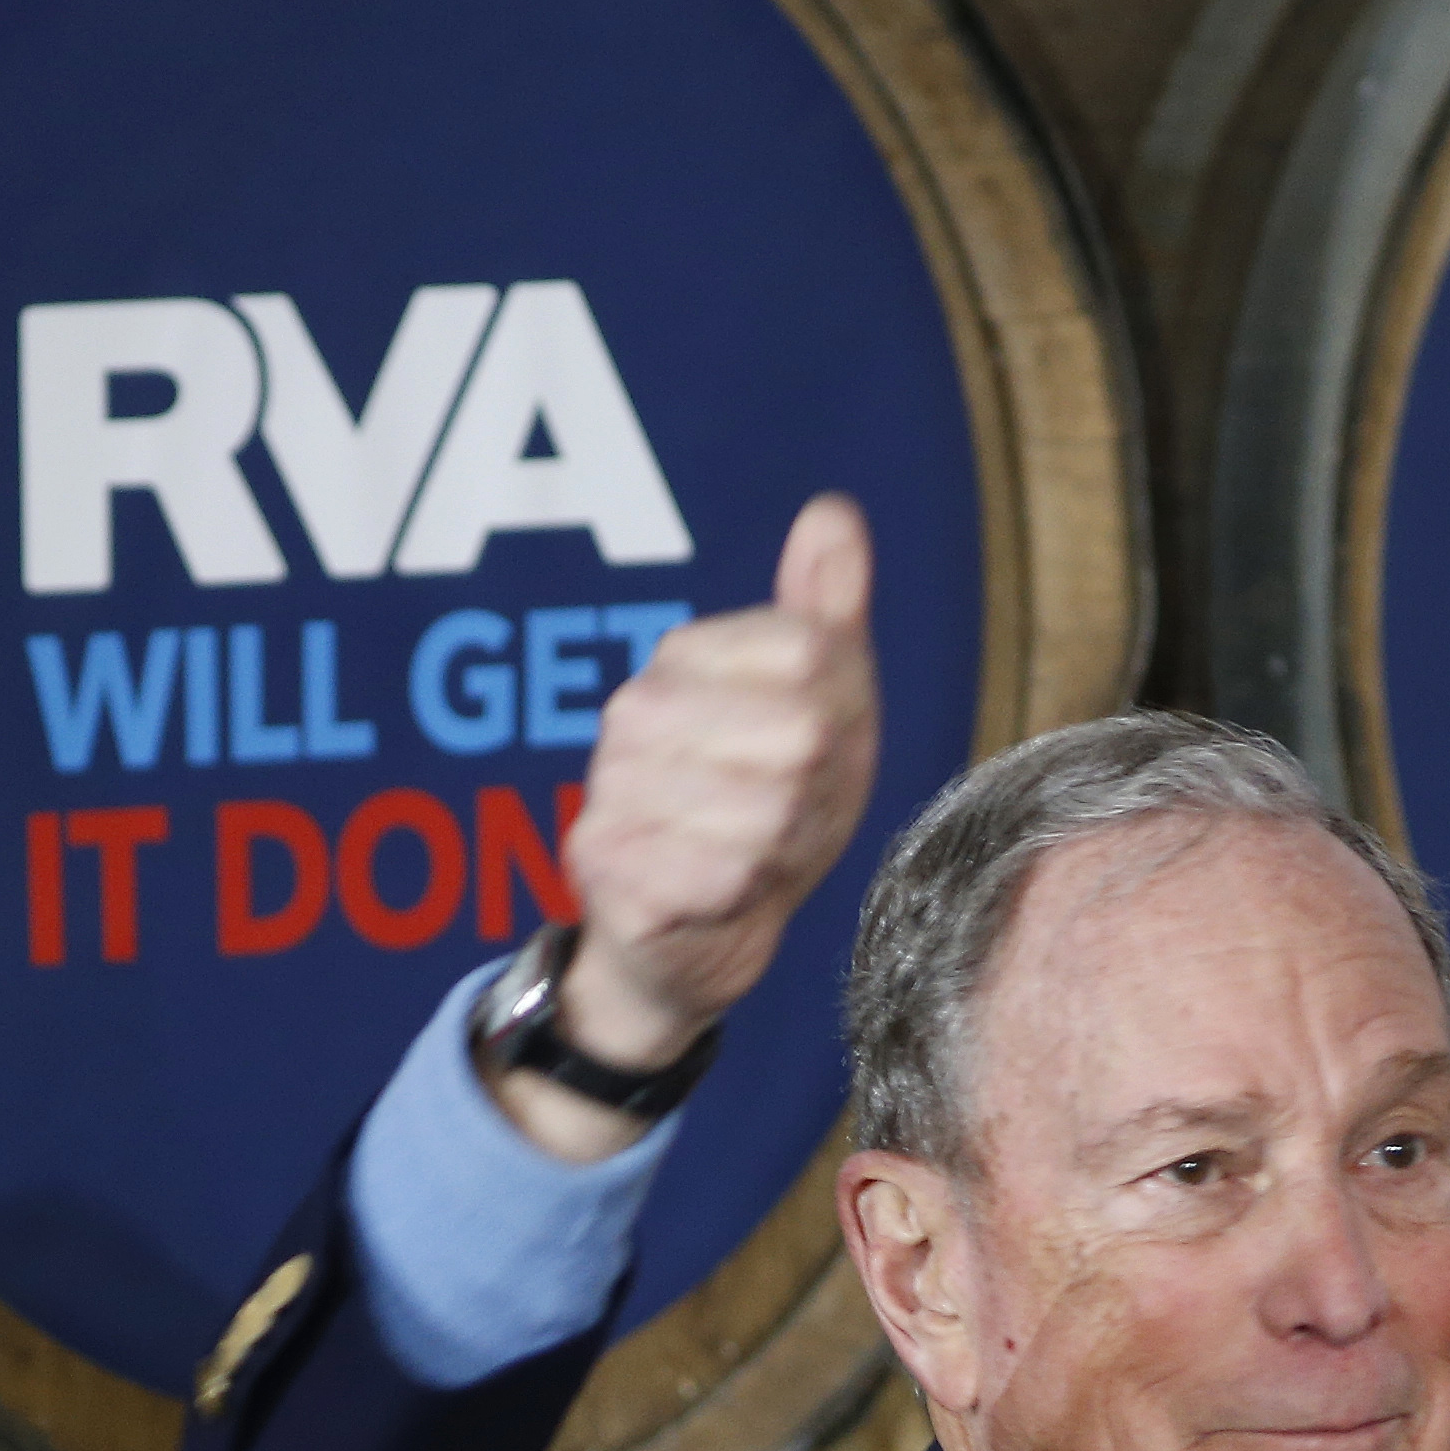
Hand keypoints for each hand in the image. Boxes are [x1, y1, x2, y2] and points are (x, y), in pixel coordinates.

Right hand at [499, 495, 878, 1157]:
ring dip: (786, 851)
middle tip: (793, 819)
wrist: (686, 939)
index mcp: (683, 657)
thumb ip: (822, 609)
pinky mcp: (606, 868)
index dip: (843, 716)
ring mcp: (611, 788)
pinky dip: (744, 897)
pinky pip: (723, 875)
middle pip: (799, 736)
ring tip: (760, 858)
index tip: (817, 752)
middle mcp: (634, 712)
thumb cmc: (760, 813)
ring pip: (767, 812)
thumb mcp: (815, 706)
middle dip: (819, 793)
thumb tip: (832, 511)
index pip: (811, 654)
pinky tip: (724, 895)